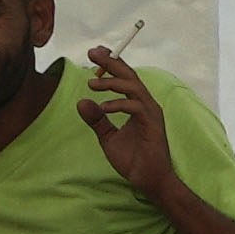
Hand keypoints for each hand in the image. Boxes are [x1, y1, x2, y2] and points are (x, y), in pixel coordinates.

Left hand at [73, 51, 193, 210]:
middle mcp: (147, 104)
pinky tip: (103, 107)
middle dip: (111, 61)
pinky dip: (118, 104)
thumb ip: (96, 120)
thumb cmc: (133, 160)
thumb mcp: (108, 137)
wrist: (149, 181)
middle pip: (130, 75)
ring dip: (112, 82)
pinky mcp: (152, 125)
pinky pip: (135, 107)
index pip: (126, 78)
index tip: (95, 52)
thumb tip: (81, 102)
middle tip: (92, 52)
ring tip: (92, 83)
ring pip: (133, 87)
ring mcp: (152, 113)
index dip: (112, 62)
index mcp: (138, 105)